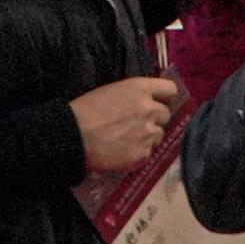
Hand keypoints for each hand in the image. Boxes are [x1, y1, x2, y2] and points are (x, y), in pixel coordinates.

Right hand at [71, 74, 185, 174]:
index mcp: (140, 89)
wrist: (75, 136)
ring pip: (159, 135)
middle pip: (165, 114)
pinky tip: (124, 151)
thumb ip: (135, 96)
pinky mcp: (142, 154)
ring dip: (149, 136)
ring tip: (130, 139)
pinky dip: (140, 152)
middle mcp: (149, 110)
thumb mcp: (113, 91)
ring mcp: (148, 133)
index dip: (165, 96)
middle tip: (139, 123)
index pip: (170, 89)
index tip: (160, 101)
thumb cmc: (87, 110)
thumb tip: (146, 102)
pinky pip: (148, 152)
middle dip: (155, 118)